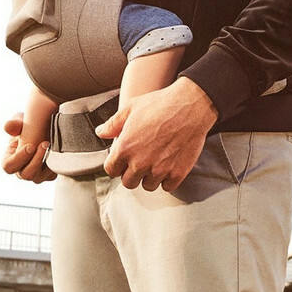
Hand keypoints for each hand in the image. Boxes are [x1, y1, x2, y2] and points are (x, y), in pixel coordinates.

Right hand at [2, 113, 51, 182]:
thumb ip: (14, 124)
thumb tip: (8, 126)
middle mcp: (20, 171)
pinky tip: (58, 150)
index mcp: (9, 160)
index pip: (9, 166)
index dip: (19, 158)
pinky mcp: (48, 176)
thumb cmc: (27, 126)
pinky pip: (51, 175)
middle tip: (45, 143)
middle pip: (26, 175)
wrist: (44, 129)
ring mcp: (35, 175)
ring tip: (52, 144)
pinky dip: (55, 164)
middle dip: (36, 160)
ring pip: (39, 177)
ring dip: (47, 162)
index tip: (30, 146)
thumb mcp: (20, 121)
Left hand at [98, 77, 215, 190]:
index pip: (111, 170)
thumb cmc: (160, 104)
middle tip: (140, 161)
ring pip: (148, 186)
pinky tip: (168, 166)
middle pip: (128, 182)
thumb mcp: (130, 108)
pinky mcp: (177, 173)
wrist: (190, 106)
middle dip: (131, 173)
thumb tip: (100, 132)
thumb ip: (113, 124)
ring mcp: (160, 170)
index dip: (116, 164)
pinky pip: (167, 187)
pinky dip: (167, 179)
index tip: (123, 159)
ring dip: (149, 177)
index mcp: (125, 148)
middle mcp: (140, 163)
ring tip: (155, 162)